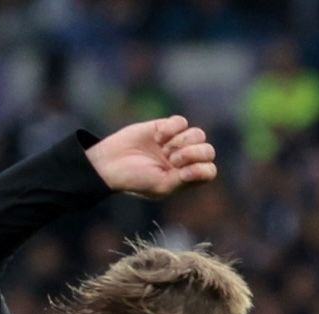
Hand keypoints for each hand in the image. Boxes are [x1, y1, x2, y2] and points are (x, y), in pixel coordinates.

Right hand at [87, 116, 218, 198]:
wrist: (109, 163)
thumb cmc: (134, 179)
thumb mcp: (161, 186)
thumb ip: (185, 179)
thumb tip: (201, 167)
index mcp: (184, 178)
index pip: (209, 170)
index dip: (200, 168)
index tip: (182, 172)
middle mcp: (183, 160)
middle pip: (208, 151)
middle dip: (192, 153)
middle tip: (172, 159)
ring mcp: (175, 143)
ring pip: (198, 134)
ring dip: (181, 141)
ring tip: (163, 148)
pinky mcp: (165, 127)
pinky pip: (182, 122)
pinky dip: (171, 128)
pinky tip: (157, 137)